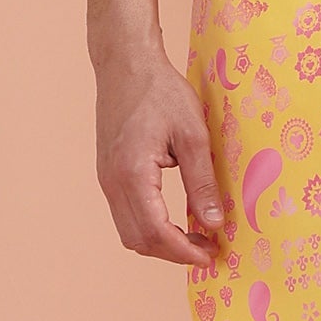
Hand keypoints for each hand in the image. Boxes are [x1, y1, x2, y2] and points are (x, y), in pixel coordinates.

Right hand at [91, 46, 223, 266]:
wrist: (126, 65)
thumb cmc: (160, 92)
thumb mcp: (193, 134)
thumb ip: (202, 182)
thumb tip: (214, 222)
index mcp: (133, 174)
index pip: (156, 231)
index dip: (184, 251)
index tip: (211, 254)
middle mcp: (112, 183)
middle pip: (139, 240)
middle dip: (174, 253)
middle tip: (208, 250)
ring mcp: (106, 180)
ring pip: (129, 232)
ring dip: (161, 243)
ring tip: (195, 238)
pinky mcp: (108, 174)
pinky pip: (125, 214)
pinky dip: (150, 227)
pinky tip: (176, 219)